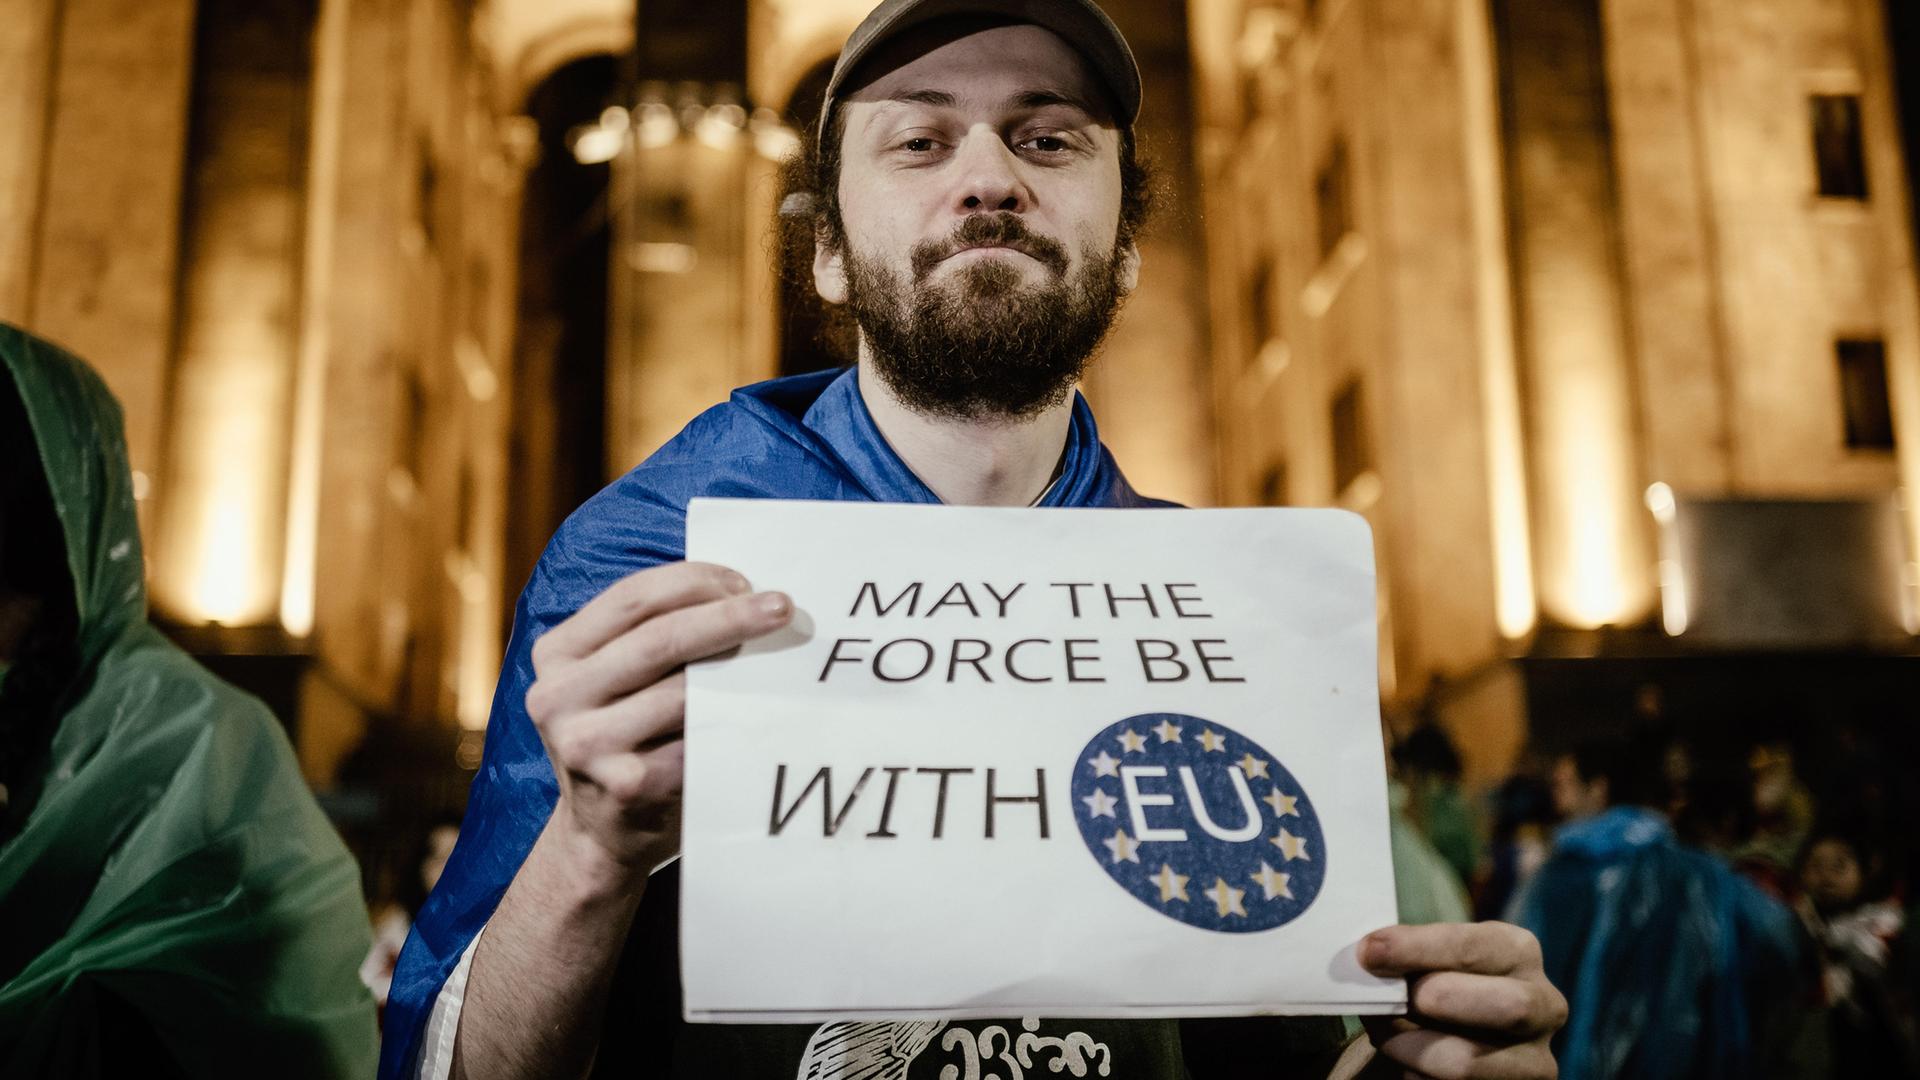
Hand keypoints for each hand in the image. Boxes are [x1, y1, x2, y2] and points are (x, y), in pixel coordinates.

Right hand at [526, 561, 792, 887]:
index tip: (744, 581)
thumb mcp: (610, 678)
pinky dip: (734, 722)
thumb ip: (649, 634)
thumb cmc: (623, 738)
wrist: (600, 835)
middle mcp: (558, 697)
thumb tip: (737, 588)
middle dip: (729, 616)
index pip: (632, 599)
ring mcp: (587, 745)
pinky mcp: (626, 785)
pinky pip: (696, 741)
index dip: (694, 581)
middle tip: (781, 606)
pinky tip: (763, 711)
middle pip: (660, 639)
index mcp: (556, 655)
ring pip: (683, 691)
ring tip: (780, 657)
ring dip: (740, 670)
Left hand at [1355, 922, 1565, 1078]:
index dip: (1418, 949)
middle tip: (1388, 1000)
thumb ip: (1411, 957)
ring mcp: (1535, 1060)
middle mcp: (1543, 1006)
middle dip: (1436, 1000)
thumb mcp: (1434, 960)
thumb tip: (1371, 957)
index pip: (1474, 947)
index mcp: (1518, 952)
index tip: (1369, 953)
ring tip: (1385, 1034)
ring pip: (1467, 1062)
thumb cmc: (1437, 984)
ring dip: (1408, 1048)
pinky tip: (1407, 1063)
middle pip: (1505, 1006)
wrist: (1458, 1034)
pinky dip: (1414, 1075)